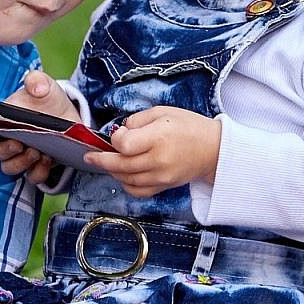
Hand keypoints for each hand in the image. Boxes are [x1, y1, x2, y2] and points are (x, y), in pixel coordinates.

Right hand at [0, 69, 78, 185]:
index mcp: (3, 121)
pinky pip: (32, 177)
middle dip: (5, 151)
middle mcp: (9, 140)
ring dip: (21, 163)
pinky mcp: (37, 165)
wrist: (68, 114)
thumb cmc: (48, 98)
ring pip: (10, 168)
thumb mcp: (44, 84)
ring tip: (37, 152)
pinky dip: (38, 172)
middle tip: (19, 144)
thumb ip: (36, 80)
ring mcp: (22, 154)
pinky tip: (47, 160)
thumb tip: (37, 88)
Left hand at [83, 106, 220, 197]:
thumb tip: (120, 131)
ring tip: (104, 162)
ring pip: (126, 179)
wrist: (213, 149)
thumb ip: (137, 120)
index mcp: (159, 137)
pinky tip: (121, 175)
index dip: (115, 139)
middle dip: (101, 159)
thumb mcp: (163, 112)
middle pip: (120, 164)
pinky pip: (138, 191)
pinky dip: (125, 184)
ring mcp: (161, 176)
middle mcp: (158, 160)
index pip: (124, 145)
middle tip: (89, 155)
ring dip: (111, 171)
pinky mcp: (164, 186)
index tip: (118, 133)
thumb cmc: (190, 127)